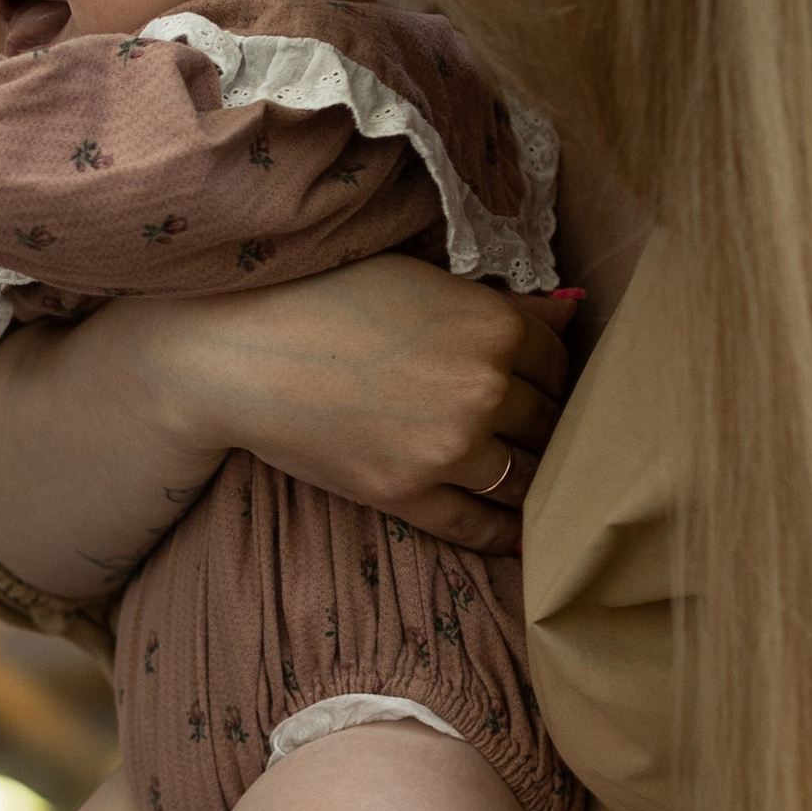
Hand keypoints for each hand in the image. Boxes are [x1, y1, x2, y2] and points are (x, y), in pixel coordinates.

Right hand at [0, 255, 575, 603]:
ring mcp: (450, 448)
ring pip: (525, 476)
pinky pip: (477, 523)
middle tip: (540, 431)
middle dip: (547, 425)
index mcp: (494, 326)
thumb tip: (573, 311)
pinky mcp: (408, 493)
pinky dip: (502, 531)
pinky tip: (515, 531)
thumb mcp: (420, 279)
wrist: (237, 351)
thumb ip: (501, 303)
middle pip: (550, 421)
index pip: (559, 361)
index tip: (540, 383)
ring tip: (534, 481)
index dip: (550, 372)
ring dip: (533, 479)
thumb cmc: (323, 297)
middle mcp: (486, 389)